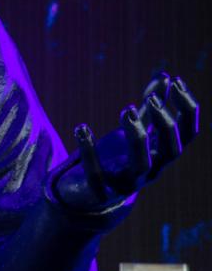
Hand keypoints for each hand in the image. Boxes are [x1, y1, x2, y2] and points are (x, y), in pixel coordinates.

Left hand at [52, 73, 199, 213]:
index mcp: (160, 153)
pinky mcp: (99, 191)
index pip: (188, 133)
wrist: (87, 194)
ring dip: (136, 136)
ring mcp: (126, 182)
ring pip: (141, 164)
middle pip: (172, 150)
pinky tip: (81, 128)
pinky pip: (96, 175)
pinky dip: (89, 152)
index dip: (187, 108)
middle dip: (166, 124)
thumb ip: (149, 107)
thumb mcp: (134, 129)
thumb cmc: (116, 157)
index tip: (177, 81)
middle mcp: (150, 170)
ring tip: (125, 109)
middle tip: (152, 99)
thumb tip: (165, 76)